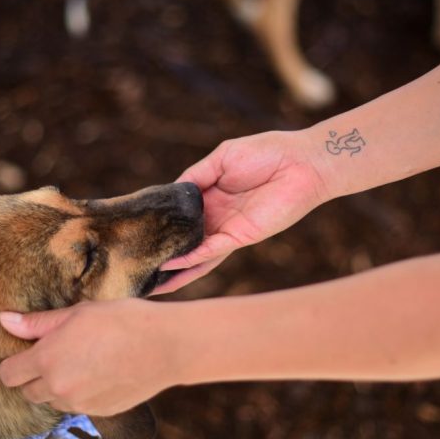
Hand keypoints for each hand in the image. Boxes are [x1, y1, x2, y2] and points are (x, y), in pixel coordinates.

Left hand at [0, 300, 176, 415]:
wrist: (164, 346)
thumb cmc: (121, 321)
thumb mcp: (76, 313)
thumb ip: (37, 323)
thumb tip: (4, 320)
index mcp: (47, 360)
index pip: (8, 374)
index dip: (12, 363)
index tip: (25, 353)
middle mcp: (58, 388)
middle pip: (27, 393)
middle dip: (34, 377)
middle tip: (55, 355)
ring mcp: (79, 404)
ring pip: (53, 402)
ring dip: (58, 387)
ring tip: (82, 362)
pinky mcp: (100, 413)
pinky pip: (78, 407)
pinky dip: (81, 394)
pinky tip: (100, 373)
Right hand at [154, 130, 328, 293]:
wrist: (303, 162)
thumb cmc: (268, 153)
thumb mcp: (222, 159)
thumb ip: (195, 176)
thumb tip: (171, 193)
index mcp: (211, 199)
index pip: (181, 219)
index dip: (161, 227)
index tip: (136, 235)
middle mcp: (217, 219)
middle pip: (185, 244)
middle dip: (163, 258)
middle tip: (137, 272)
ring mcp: (228, 230)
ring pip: (196, 257)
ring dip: (174, 271)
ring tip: (150, 285)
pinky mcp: (241, 236)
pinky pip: (211, 251)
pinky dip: (190, 259)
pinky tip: (170, 266)